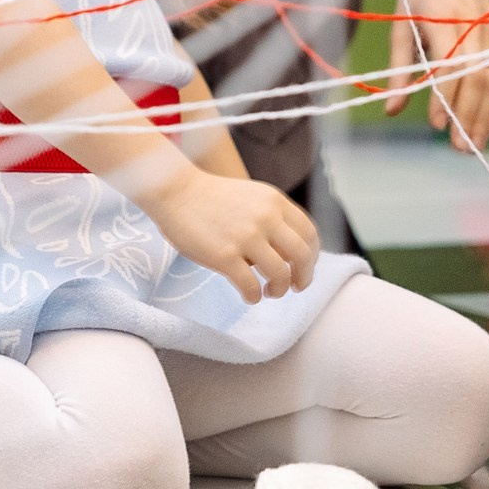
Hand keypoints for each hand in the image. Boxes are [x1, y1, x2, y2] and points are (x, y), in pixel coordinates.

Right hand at [144, 167, 318, 304]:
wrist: (176, 191)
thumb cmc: (212, 198)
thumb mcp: (252, 198)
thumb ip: (273, 218)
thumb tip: (292, 254)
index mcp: (274, 201)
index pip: (310, 233)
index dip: (312, 257)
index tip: (303, 268)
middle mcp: (265, 217)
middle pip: (302, 256)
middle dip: (303, 278)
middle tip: (295, 287)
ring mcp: (245, 237)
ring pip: (280, 275)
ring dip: (279, 290)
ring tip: (268, 292)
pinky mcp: (224, 255)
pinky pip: (250, 286)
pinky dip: (254, 297)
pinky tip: (249, 296)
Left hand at [386, 0, 488, 150]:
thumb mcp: (402, 21)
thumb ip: (399, 67)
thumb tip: (391, 108)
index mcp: (443, 19)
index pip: (450, 64)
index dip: (445, 96)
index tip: (435, 124)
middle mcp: (471, 29)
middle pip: (477, 79)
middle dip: (469, 116)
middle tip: (456, 147)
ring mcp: (488, 37)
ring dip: (485, 117)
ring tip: (471, 145)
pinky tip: (484, 126)